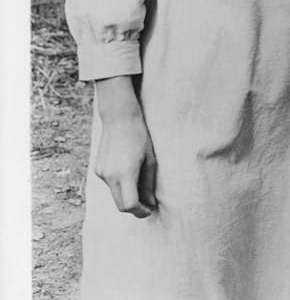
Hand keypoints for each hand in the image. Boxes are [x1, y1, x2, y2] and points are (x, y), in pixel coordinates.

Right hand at [94, 77, 156, 218]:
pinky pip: (109, 184)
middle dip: (134, 208)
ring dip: (126, 195)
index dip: (140, 211)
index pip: (130, 205)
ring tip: (139, 182)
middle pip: (120, 205)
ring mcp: (101, 173)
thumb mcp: (150, 160)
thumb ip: (148, 184)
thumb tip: (150, 203)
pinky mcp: (97, 169)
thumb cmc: (139, 137)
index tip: (149, 209)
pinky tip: (127, 170)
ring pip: (114, 194)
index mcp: (125, 173)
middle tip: (146, 204)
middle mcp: (110, 176)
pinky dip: (119, 184)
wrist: (119, 119)